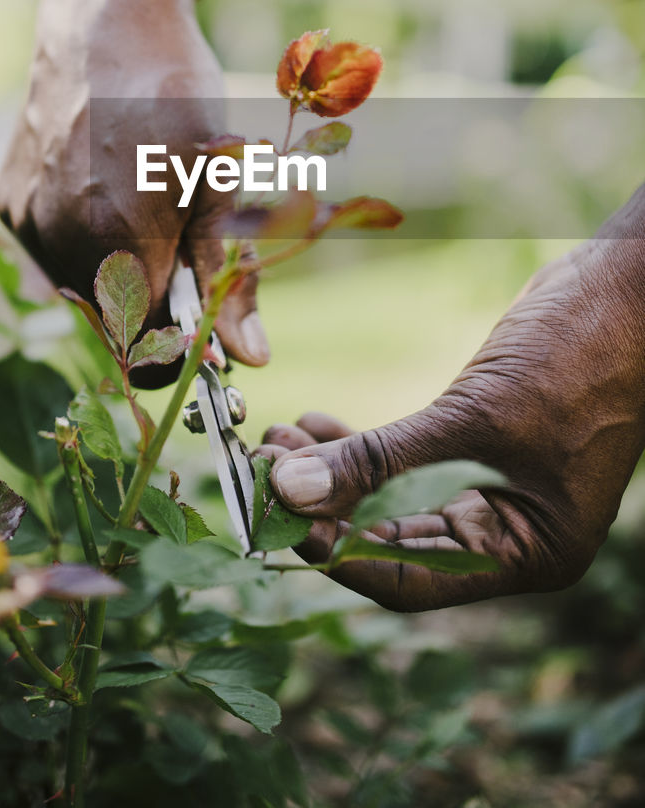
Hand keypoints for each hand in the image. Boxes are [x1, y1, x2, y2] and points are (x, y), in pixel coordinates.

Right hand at [0, 0, 268, 379]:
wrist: (105, 21)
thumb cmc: (179, 94)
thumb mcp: (221, 179)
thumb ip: (229, 276)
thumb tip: (251, 359)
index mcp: (123, 235)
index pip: (148, 346)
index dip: (180, 345)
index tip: (202, 330)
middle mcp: (62, 236)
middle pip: (113, 322)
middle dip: (152, 304)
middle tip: (179, 251)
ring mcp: (28, 219)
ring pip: (79, 292)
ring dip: (115, 274)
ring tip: (141, 209)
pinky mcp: (7, 201)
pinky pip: (47, 253)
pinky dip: (79, 243)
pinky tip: (103, 190)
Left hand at [258, 198, 644, 609]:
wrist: (623, 289)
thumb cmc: (576, 356)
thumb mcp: (471, 414)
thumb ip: (379, 457)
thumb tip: (290, 488)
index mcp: (529, 554)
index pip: (410, 580)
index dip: (337, 555)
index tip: (275, 519)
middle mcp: (511, 537)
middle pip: (396, 544)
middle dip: (327, 508)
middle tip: (261, 474)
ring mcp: (496, 492)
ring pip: (395, 502)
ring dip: (336, 474)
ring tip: (279, 440)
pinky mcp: (480, 448)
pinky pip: (408, 464)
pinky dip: (363, 447)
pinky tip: (318, 424)